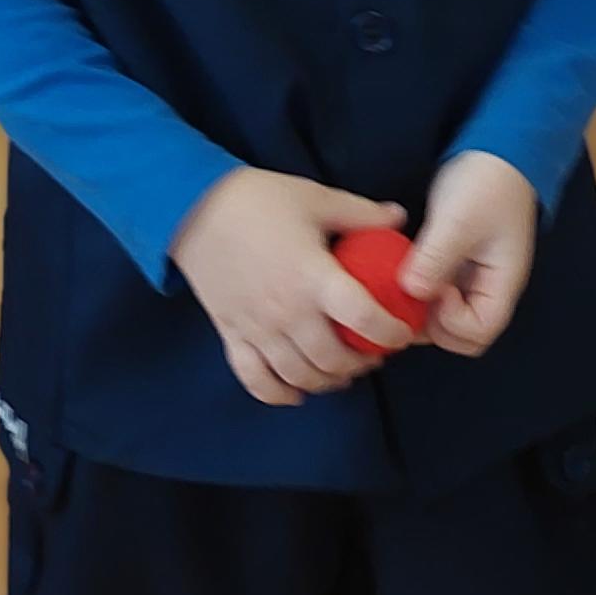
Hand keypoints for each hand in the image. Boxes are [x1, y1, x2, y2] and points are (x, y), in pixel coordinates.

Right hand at [171, 168, 412, 406]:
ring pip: (300, 376)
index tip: (402, 333)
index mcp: (313, 277)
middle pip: (333, 359)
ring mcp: (258, 328)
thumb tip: (399, 218)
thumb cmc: (259, 200)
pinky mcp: (232, 335)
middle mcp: (287, 311)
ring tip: (344, 370)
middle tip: (374, 352)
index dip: (390, 332)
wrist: (193, 208)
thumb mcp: (317, 199)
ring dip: (329, 381)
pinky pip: (257, 381)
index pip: (363, 318)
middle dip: (363, 362)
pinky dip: (280, 395)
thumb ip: (361, 214)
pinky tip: (298, 392)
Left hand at [402, 150, 536, 358]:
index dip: (452, 321)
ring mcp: (470, 276)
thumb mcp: (459, 221)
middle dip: (433, 325)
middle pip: (462, 334)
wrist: (496, 147)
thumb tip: (410, 292)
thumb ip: (435, 259)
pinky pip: (435, 291)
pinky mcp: (453, 262)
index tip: (434, 290)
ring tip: (400, 285)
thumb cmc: (488, 182)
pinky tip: (401, 271)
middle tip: (408, 298)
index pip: (480, 331)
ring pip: (445, 315)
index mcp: (502, 282)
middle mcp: (488, 286)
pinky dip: (418, 289)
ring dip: (422, 309)